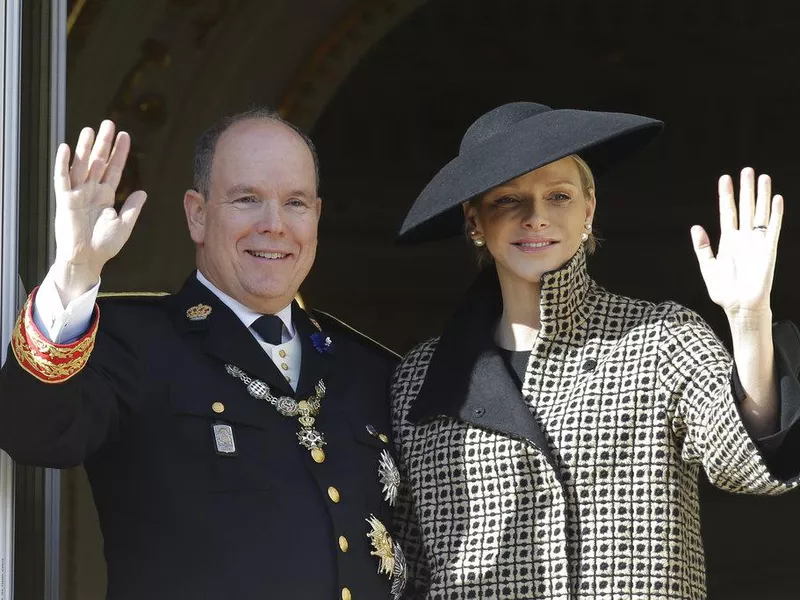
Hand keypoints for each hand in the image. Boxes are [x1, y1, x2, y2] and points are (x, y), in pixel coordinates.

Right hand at [51, 120, 146, 301]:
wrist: (87, 259)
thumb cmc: (104, 245)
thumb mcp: (124, 225)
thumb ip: (132, 208)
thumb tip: (143, 192)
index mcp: (105, 195)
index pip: (114, 169)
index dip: (119, 153)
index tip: (125, 136)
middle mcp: (91, 191)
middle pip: (98, 162)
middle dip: (103, 143)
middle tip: (109, 123)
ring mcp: (77, 194)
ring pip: (82, 165)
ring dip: (85, 147)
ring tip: (90, 129)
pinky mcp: (64, 200)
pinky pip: (63, 178)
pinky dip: (64, 164)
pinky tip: (67, 148)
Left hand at [691, 167, 782, 317]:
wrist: (740, 307)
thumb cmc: (724, 291)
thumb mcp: (708, 267)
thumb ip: (702, 247)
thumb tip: (695, 227)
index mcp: (728, 241)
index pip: (727, 212)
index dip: (726, 195)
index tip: (725, 178)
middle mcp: (743, 238)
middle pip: (745, 208)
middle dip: (746, 189)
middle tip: (747, 170)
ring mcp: (756, 242)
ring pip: (759, 213)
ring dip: (762, 196)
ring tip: (763, 177)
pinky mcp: (768, 250)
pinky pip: (772, 228)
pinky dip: (775, 214)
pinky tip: (776, 200)